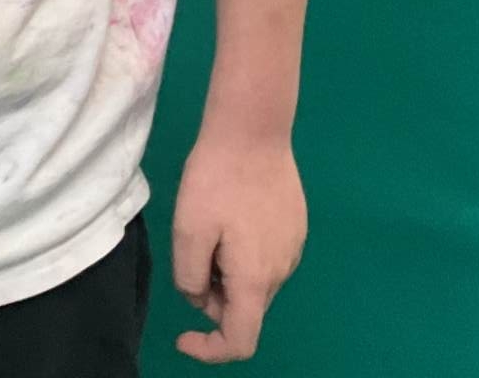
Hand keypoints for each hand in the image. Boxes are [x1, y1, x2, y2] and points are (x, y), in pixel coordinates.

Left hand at [172, 136, 305, 362]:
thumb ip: (189, 277)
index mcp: (255, 279)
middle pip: (245, 309)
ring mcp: (293, 247)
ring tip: (210, 225)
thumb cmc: (217, 178)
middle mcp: (282, 271)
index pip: (240, 342)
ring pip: (254, 281)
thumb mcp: (188, 229)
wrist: (253, 128)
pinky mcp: (295, 225)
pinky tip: (231, 214)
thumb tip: (199, 297)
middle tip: (191, 252)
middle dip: (212, 297)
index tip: (182, 336)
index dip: (210, 350)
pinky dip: (242, 252)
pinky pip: (265, 256)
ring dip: (227, 272)